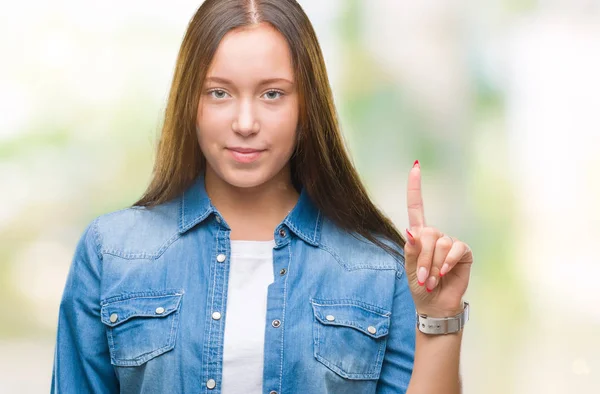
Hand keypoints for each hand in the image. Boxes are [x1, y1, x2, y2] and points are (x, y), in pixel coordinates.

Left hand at [404, 160, 472, 316]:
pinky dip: (447, 262)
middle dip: (422, 258)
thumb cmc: (420, 287)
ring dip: (433, 265)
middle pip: (427, 234)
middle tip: (422, 279)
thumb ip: (411, 250)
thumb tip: (412, 231)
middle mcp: (435, 235)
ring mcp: (450, 243)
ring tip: (432, 281)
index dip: (415, 187)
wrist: (436, 305)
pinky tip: (445, 273)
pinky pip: (455, 249)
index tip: (416, 166)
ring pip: (440, 244)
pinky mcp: (463, 252)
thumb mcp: (409, 269)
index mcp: (419, 236)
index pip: (416, 207)